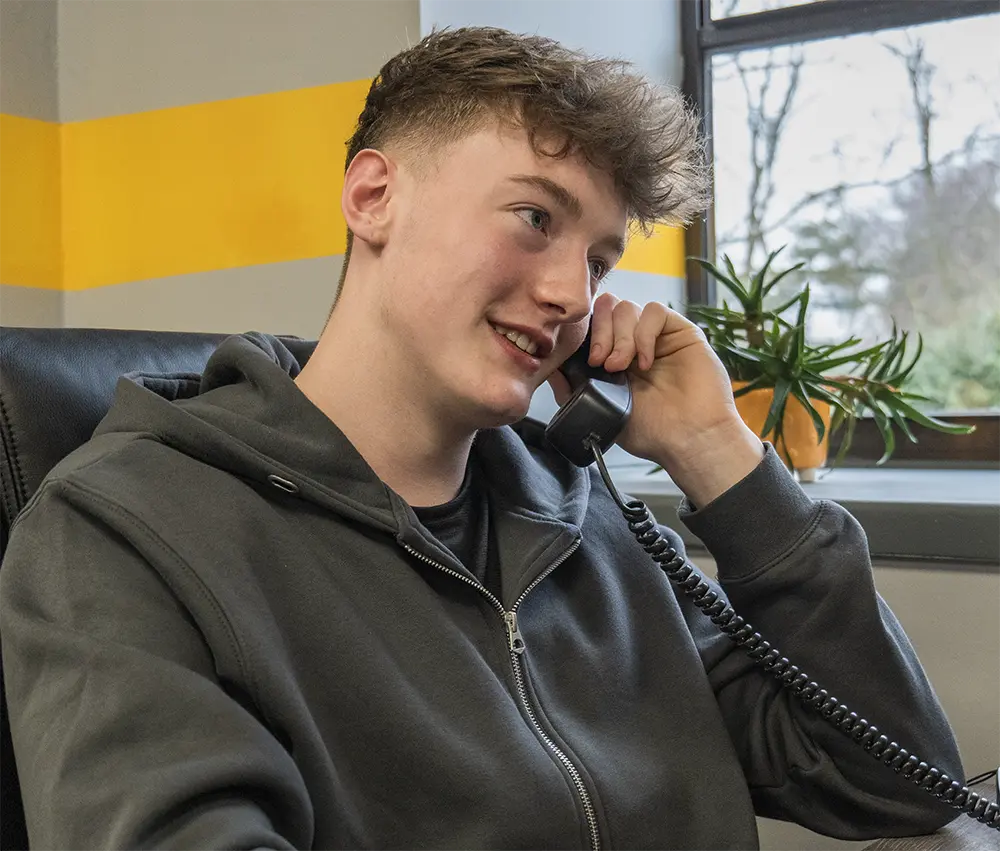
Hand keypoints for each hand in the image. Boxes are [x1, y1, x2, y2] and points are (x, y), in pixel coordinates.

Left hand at [547, 293, 763, 505]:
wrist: (688, 439)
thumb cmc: (651, 431)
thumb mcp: (601, 410)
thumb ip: (573, 390)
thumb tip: (550, 370)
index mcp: (613, 356)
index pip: (593, 324)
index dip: (584, 333)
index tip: (585, 360)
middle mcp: (634, 342)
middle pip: (607, 307)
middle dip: (599, 332)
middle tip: (601, 362)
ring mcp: (656, 336)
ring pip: (628, 307)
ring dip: (620, 337)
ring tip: (622, 368)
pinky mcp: (680, 332)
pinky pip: (655, 312)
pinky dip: (644, 334)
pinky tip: (645, 362)